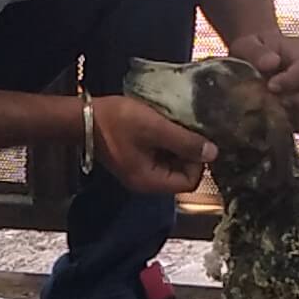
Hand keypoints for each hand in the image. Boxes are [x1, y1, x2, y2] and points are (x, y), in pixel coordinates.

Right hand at [92, 95, 216, 194]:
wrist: (84, 117)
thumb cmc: (118, 122)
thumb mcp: (155, 128)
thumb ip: (185, 142)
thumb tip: (214, 153)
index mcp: (150, 181)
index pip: (189, 182)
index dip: (197, 162)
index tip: (193, 139)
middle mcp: (147, 182)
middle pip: (182, 174)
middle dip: (188, 152)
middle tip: (187, 129)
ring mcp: (141, 171)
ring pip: (172, 163)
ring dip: (178, 145)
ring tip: (175, 125)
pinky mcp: (137, 159)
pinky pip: (161, 156)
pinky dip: (166, 142)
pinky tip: (164, 126)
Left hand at [229, 30, 298, 130]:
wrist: (254, 59)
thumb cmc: (252, 50)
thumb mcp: (247, 45)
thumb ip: (256, 51)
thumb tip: (271, 62)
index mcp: (298, 51)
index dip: (292, 79)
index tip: (271, 87)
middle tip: (281, 105)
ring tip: (281, 115)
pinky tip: (281, 122)